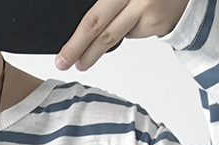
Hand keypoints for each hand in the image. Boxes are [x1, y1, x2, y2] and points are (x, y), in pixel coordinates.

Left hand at [55, 0, 189, 71]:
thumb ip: (108, 3)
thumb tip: (85, 25)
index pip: (93, 12)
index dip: (77, 31)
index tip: (63, 47)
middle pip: (97, 23)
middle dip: (77, 46)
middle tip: (63, 62)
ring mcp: (145, 7)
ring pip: (112, 35)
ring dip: (93, 53)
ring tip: (80, 63)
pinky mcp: (155, 23)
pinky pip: (130, 33)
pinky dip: (126, 31)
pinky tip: (134, 21)